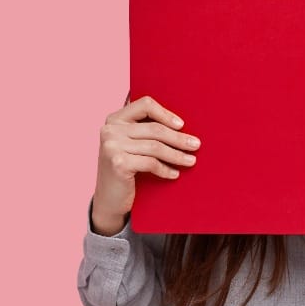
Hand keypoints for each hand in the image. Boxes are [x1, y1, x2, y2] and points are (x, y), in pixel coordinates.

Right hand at [92, 95, 199, 235]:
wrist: (108, 200)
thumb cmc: (125, 170)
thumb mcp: (130, 145)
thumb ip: (144, 131)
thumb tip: (181, 125)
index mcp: (114, 119)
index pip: (145, 105)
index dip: (166, 113)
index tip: (182, 125)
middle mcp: (110, 130)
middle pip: (154, 129)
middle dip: (179, 138)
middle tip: (196, 145)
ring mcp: (112, 146)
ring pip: (155, 146)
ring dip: (177, 155)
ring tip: (191, 161)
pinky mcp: (118, 163)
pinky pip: (151, 163)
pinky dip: (166, 169)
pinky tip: (174, 174)